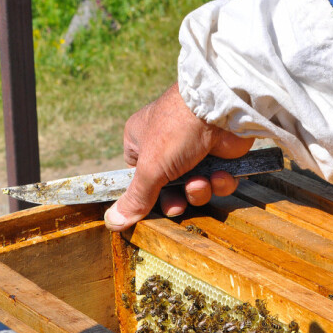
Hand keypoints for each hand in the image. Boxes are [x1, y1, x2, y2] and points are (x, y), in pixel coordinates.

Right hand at [104, 83, 253, 230]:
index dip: (146, 197)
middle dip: (177, 199)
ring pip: (194, 188)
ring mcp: (195, 151)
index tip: (151, 210)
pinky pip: (217, 181)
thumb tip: (111, 222)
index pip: (138, 179)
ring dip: (199, 191)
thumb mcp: (151, 168)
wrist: (221, 109)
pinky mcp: (220, 155)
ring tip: (202, 182)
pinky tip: (221, 175)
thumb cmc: (177, 130)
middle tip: (179, 206)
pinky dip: (220, 182)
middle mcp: (166, 146)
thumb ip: (136, 197)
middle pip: (168, 190)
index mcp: (140, 142)